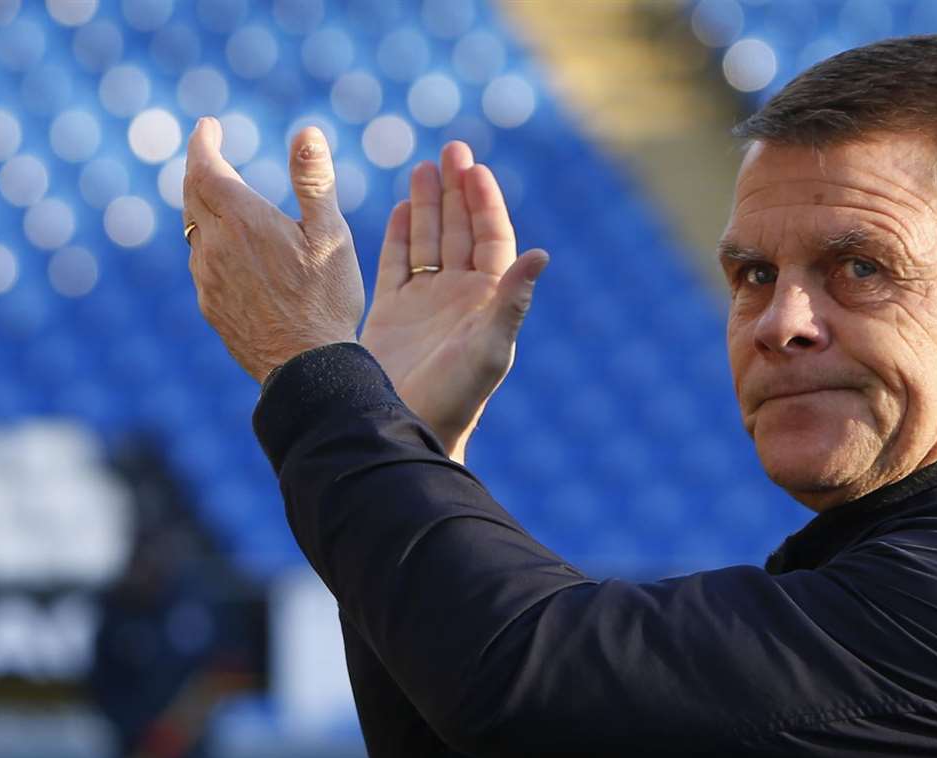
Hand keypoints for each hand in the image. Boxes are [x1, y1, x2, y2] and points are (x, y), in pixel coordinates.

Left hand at [183, 117, 363, 381]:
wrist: (305, 367)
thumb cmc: (325, 300)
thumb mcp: (330, 235)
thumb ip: (314, 181)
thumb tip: (307, 132)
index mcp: (241, 220)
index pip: (204, 167)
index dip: (202, 142)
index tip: (208, 127)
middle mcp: (213, 245)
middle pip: (192, 195)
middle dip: (200, 170)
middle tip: (212, 156)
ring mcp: (207, 278)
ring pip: (194, 231)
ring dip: (203, 208)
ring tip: (223, 203)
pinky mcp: (211, 305)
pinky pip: (202, 264)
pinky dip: (210, 244)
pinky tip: (231, 255)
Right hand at [359, 141, 548, 462]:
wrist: (409, 429)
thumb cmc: (456, 397)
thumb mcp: (489, 348)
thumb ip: (513, 300)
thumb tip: (543, 254)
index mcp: (486, 301)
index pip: (490, 239)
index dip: (484, 203)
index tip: (475, 169)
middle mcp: (459, 297)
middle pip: (460, 231)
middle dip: (456, 191)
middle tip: (451, 149)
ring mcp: (425, 303)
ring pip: (429, 241)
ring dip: (429, 205)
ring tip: (423, 167)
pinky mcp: (393, 313)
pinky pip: (398, 264)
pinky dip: (400, 235)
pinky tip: (402, 207)